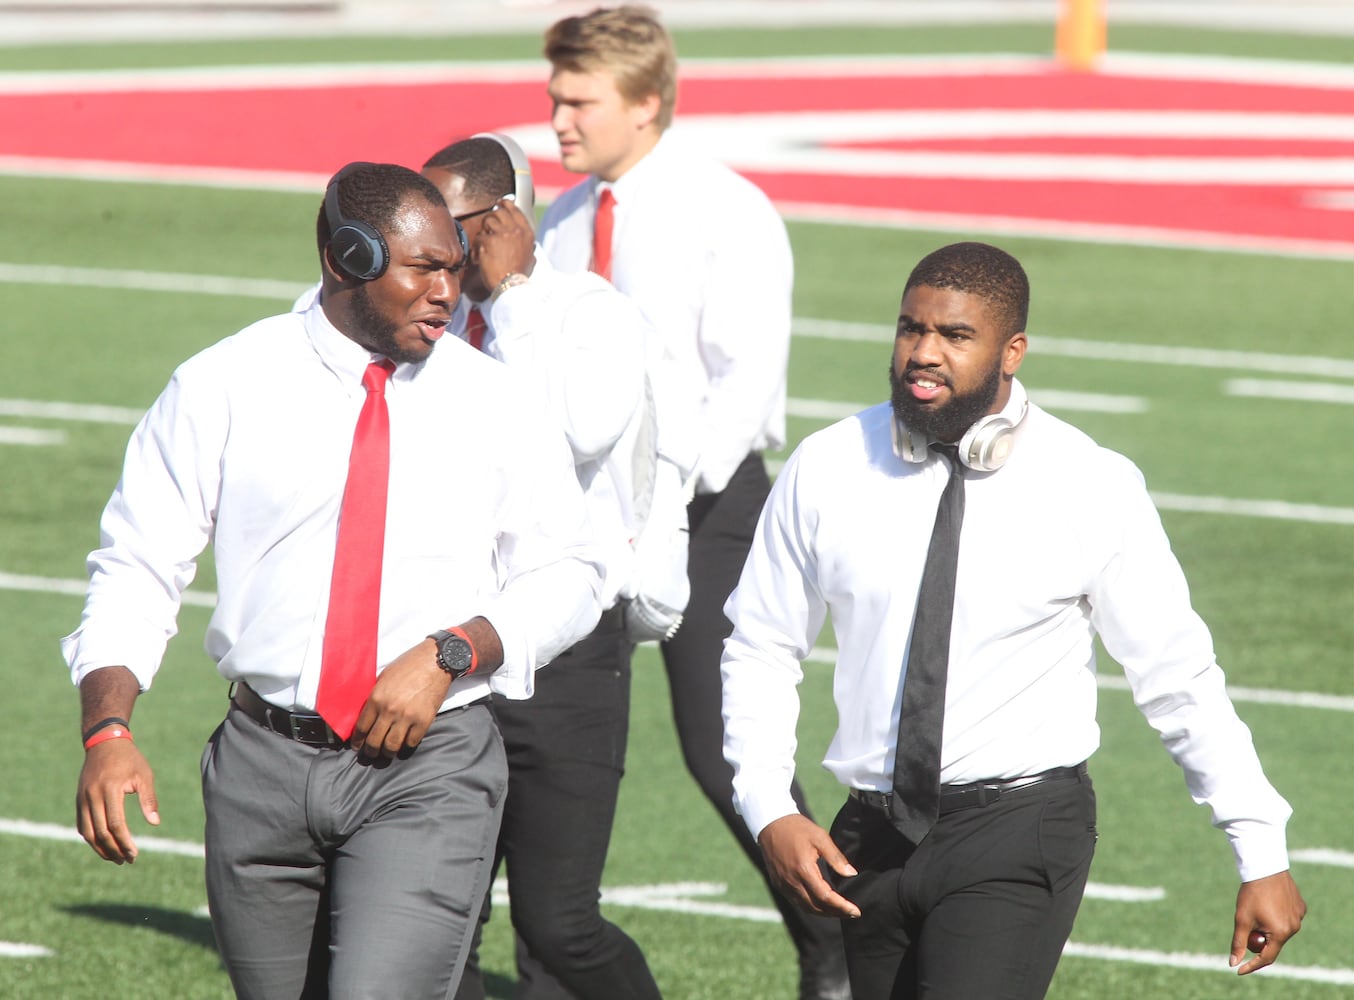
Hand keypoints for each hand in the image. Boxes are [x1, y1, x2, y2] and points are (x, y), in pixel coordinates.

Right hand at [76, 738, 159, 863]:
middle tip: (128, 861)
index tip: (135, 854)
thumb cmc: (129, 759)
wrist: (104, 742)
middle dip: (114, 850)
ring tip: (116, 859)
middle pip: (100, 832)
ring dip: (101, 849)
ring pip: (88, 832)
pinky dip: (91, 839)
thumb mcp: (144, 775)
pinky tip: (104, 846)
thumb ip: (149, 799)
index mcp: (110, 789)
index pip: (115, 824)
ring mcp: (82, 799)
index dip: (124, 842)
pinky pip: (82, 825)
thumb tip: (155, 823)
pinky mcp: (79, 800)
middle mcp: (92, 796)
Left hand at [349, 639, 452, 759]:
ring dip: (387, 754)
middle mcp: (389, 710)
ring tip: (386, 754)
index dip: (358, 740)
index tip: (358, 746)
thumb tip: (369, 714)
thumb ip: (376, 696)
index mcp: (376, 698)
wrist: (436, 661)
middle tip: (370, 755)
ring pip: (391, 746)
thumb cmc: (409, 665)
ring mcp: (407, 717)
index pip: (362, 727)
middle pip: (374, 741)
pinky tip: (404, 746)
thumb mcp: (385, 677)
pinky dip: (406, 747)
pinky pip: (411, 743)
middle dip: (370, 752)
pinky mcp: (424, 721)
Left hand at [474, 198, 534, 290]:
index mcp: (527, 233)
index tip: (501, 203)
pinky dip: (477, 247)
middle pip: (500, 212)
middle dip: (492, 217)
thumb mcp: (530, 258)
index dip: (506, 204)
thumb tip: (531, 246)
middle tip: (488, 224)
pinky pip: (479, 237)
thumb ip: (528, 247)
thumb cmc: (519, 275)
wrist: (511, 285)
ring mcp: (502, 234)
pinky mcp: (489, 241)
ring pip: (488, 221)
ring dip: (484, 231)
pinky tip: (479, 256)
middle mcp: (516, 230)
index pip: (516, 210)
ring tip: (484, 243)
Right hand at [757, 814, 860, 918]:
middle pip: (816, 907)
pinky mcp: (778, 884)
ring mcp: (783, 884)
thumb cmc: (798, 828)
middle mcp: (792, 881)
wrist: (771, 823)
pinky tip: (822, 903)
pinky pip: (796, 901)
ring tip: (839, 910)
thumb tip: (852, 874)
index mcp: (804, 869)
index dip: (842, 907)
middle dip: (835, 912)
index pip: (826, 898)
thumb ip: (836, 857)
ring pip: (806, 907)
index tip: (856, 911)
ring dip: (824, 913)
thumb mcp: (820, 837)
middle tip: (851, 913)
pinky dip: (811, 906)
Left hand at [1230, 869, 1305, 973]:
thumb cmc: (1251, 893)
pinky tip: (1271, 900)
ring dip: (1268, 926)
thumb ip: (1238, 942)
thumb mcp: (1241, 919)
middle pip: (1272, 943)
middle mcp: (1294, 928)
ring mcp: (1299, 917)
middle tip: (1247, 923)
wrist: (1265, 866)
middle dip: (1258, 938)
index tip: (1240, 970)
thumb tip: (1232, 963)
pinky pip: (1286, 918)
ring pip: (1279, 930)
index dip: (1252, 965)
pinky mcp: (1301, 907)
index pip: (1266, 957)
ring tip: (1259, 907)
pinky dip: (1277, 915)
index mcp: (1281, 933)